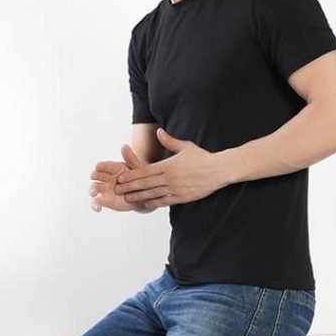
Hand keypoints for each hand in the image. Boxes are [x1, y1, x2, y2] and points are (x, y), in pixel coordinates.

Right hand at [89, 144, 149, 212]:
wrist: (144, 195)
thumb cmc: (141, 178)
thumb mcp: (139, 168)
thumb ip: (131, 159)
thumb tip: (124, 146)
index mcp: (114, 168)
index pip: (106, 165)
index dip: (102, 166)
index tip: (98, 166)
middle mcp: (107, 177)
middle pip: (98, 175)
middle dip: (95, 175)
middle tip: (93, 176)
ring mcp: (105, 189)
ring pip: (95, 188)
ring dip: (93, 190)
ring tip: (93, 193)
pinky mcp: (105, 200)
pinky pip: (98, 202)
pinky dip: (95, 205)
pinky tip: (97, 208)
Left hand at [113, 128, 227, 209]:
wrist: (218, 170)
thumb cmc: (202, 157)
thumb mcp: (185, 146)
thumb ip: (169, 141)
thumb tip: (159, 131)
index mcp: (168, 165)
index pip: (145, 171)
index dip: (131, 176)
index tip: (121, 178)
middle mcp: (169, 177)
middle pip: (145, 183)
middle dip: (130, 187)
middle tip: (117, 190)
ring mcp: (175, 188)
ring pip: (153, 193)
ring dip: (139, 196)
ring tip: (127, 198)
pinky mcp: (182, 196)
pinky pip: (165, 200)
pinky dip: (155, 202)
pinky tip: (146, 204)